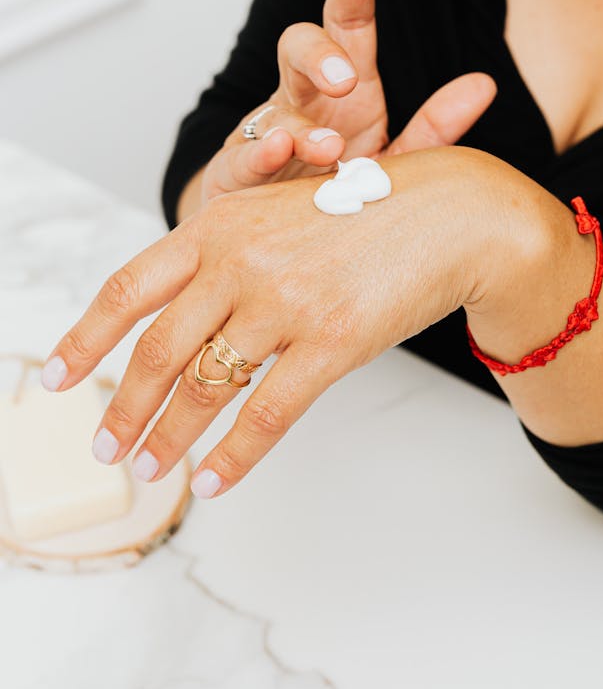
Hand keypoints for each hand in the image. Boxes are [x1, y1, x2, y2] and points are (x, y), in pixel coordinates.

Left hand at [43, 147, 522, 498]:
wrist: (457, 212)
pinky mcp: (333, 341)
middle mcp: (243, 258)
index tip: (60, 377)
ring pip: (206, 387)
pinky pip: (268, 414)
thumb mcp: (284, 209)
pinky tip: (217, 480)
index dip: (87, 338)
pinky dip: (235, 455)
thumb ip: (230, 252)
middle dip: (124, 408)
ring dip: (171, 439)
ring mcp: (286, 300)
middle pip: (158, 349)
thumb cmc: (373, 208)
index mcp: (222, 221)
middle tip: (107, 447)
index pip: (130, 287)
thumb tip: (185, 318)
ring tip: (153, 471)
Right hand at [198, 0, 496, 204]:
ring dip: (300, 125)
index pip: (348, 25)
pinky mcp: (236, 174)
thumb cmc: (339, 190)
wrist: (284, 240)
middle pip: (299, 48)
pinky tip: (279, 152)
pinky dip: (259, 156)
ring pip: (273, 108)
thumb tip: (485, 84)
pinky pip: (242, 159)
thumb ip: (436, 127)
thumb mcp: (396, 160)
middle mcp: (301, 99)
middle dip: (318, 54)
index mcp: (345, 88)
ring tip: (329, 148)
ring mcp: (266, 132)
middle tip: (345, 79)